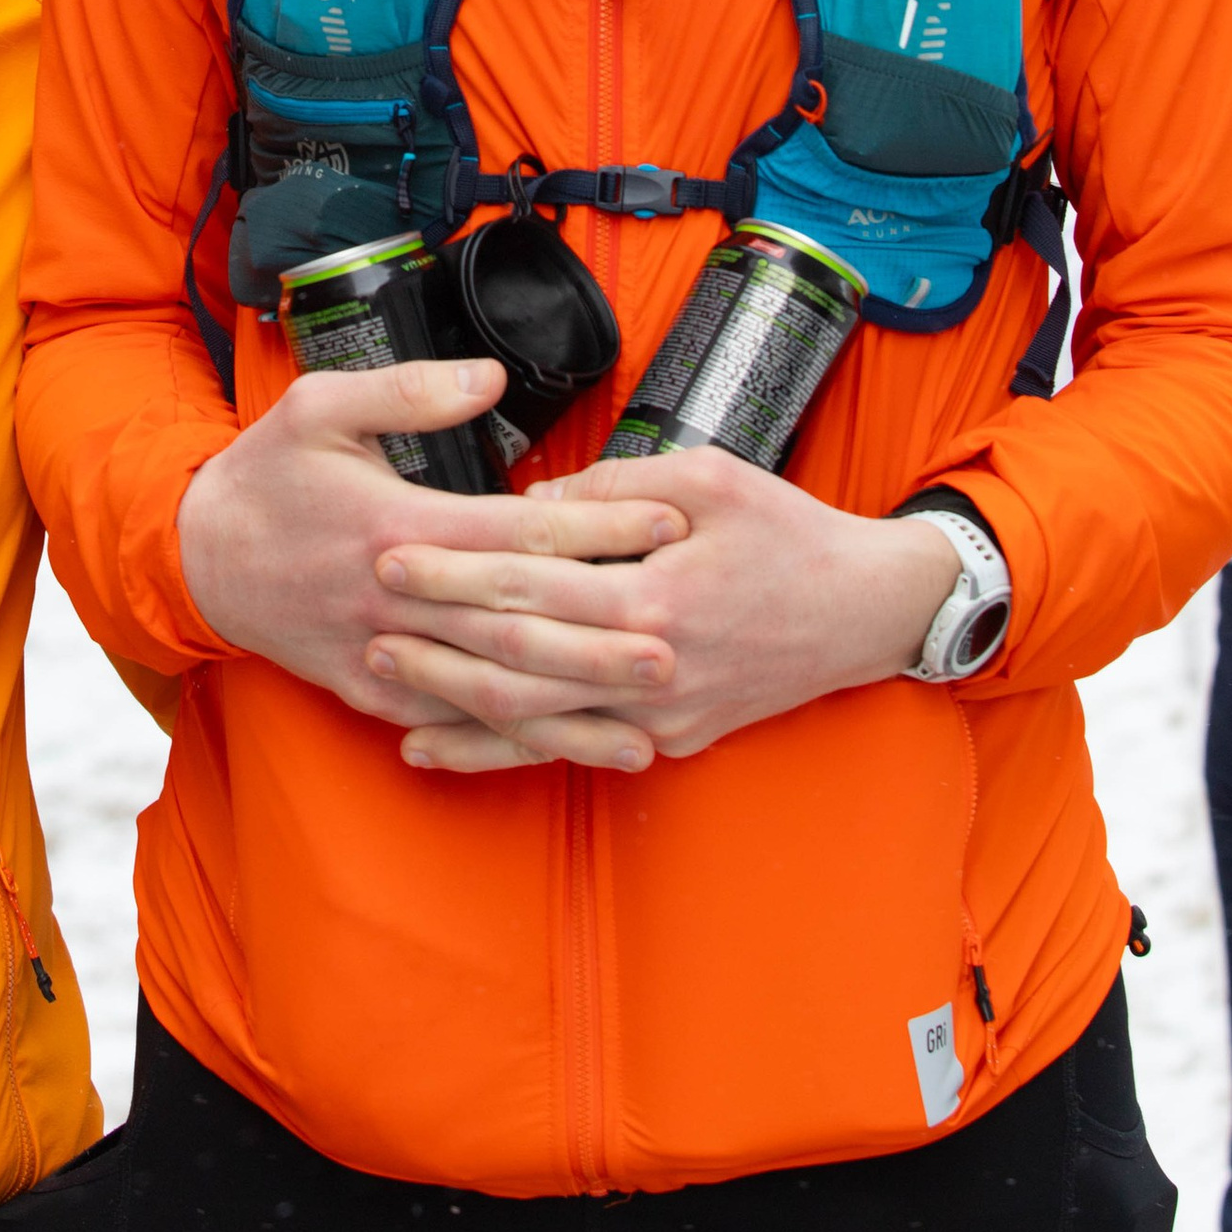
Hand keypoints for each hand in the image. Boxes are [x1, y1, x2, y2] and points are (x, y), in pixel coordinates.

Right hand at [177, 357, 683, 742]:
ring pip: (492, 691)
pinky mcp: (371, 695)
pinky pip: (451, 724)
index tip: (666, 524)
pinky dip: (511, 741)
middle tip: (681, 641)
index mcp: (397, 527)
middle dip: (603, 636)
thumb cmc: (266, 475)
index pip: (518, 534)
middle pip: (518, 624)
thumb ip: (410, 390)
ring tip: (649, 720)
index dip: (597, 531)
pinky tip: (567, 750)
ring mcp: (384, 657)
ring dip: (573, 709)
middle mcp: (397, 601)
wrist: (195, 558)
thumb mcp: (321, 406)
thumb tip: (491, 378)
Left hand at [366, 455, 963, 773]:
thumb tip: (528, 504)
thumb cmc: (788, 532)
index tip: (391, 554)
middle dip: (434, 638)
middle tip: (365, 613)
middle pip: (518, 660)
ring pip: (533, 722)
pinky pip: (568, 750)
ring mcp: (659, 716)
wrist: (865, 613)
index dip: (454, 574)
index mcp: (658, 593)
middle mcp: (652, 667)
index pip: (531, 587)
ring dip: (451, 705)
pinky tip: (438, 748)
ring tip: (381, 683)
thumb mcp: (709, 478)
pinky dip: (497, 753)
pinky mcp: (667, 741)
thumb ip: (613, 488)